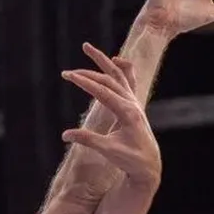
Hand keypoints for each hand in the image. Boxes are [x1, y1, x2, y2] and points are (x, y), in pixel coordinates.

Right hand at [62, 47, 161, 190]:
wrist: (149, 165)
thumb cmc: (130, 159)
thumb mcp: (108, 150)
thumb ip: (87, 140)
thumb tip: (65, 135)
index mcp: (127, 112)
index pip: (102, 91)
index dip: (84, 83)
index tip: (68, 76)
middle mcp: (132, 103)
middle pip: (108, 79)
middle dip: (86, 74)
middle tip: (66, 72)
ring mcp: (134, 102)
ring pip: (118, 74)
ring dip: (102, 60)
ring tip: (87, 47)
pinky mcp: (134, 105)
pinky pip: (129, 80)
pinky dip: (123, 68)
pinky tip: (115, 59)